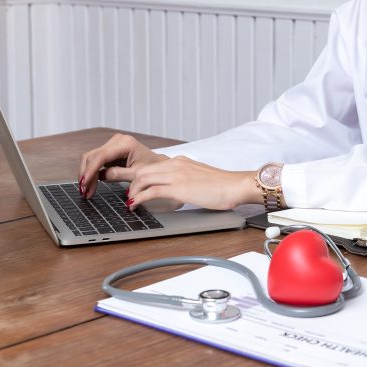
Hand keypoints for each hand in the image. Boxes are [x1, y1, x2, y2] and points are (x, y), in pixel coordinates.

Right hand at [77, 133, 159, 198]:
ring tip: (87, 191)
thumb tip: (101, 177)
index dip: (90, 170)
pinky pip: (95, 161)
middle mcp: (116, 141)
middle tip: (85, 192)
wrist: (158, 164)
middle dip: (86, 175)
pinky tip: (90, 185)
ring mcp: (112, 145)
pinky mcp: (109, 151)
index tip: (84, 184)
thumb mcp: (137, 174)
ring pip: (91, 158)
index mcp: (125, 144)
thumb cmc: (152, 168)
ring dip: (87, 175)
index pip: (101, 156)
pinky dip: (91, 173)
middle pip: (92, 156)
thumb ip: (119, 175)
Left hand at [125, 156, 260, 211]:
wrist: (236, 185)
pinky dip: (139, 199)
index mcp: (180, 161)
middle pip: (142, 170)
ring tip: (130, 203)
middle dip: (131, 185)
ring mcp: (177, 175)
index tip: (134, 188)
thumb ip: (187, 179)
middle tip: (129, 197)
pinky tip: (135, 206)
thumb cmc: (224, 185)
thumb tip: (179, 190)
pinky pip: (151, 191)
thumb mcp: (200, 177)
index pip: (152, 166)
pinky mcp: (179, 187)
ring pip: (143, 179)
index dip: (139, 178)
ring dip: (132, 192)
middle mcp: (176, 164)